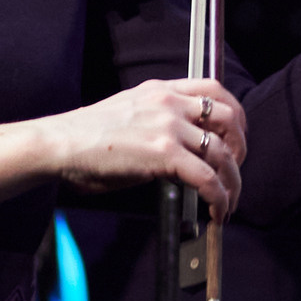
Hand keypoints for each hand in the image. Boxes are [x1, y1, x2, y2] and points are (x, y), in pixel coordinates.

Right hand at [43, 78, 243, 221]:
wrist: (60, 143)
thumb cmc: (83, 135)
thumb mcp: (127, 112)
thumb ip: (155, 120)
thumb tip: (176, 148)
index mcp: (160, 90)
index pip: (212, 89)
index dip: (232, 114)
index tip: (233, 135)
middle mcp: (170, 102)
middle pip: (229, 116)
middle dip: (241, 145)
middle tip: (235, 168)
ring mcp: (169, 126)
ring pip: (224, 153)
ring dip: (233, 181)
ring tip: (229, 200)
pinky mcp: (165, 154)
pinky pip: (207, 179)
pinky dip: (219, 198)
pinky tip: (217, 211)